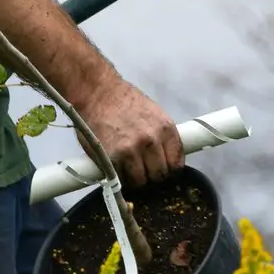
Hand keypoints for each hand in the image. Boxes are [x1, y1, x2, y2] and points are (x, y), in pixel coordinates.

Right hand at [78, 76, 183, 190]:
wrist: (97, 92)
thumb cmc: (124, 101)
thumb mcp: (153, 114)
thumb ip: (162, 137)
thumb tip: (165, 159)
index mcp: (166, 129)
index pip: (176, 165)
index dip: (168, 171)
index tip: (161, 171)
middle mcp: (152, 141)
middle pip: (159, 175)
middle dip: (152, 176)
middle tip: (143, 172)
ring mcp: (132, 151)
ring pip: (141, 181)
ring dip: (134, 180)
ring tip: (127, 172)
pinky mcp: (112, 157)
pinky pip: (121, 179)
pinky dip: (119, 177)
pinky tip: (116, 169)